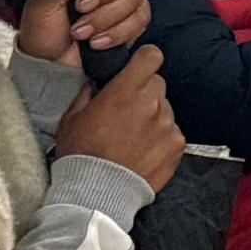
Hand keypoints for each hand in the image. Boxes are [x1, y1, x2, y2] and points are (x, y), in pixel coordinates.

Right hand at [53, 39, 184, 192]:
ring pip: (165, 109)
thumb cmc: (81, 154)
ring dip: (152, 117)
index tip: (137, 68)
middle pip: (157, 84)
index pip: (151, 57)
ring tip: (131, 138)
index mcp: (126, 91)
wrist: (97, 192)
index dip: (144, 60)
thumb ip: (90, 92)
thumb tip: (99, 80)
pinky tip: (142, 151)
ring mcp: (168, 124)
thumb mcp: (72, 117)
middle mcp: (152, 103)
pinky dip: (161, 138)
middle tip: (126, 112)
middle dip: (143, 92)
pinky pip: (172, 132)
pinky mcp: (177, 144)